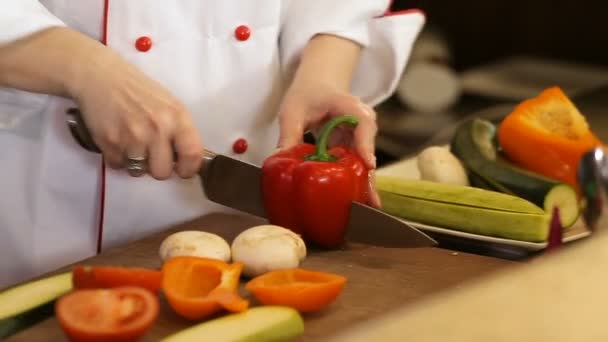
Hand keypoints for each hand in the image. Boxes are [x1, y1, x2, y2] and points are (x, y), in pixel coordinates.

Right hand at [69, 46, 203, 179]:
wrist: (100, 76)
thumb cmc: (138, 90)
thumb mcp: (169, 103)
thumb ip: (180, 130)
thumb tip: (187, 159)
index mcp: (177, 117)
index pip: (192, 154)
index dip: (188, 168)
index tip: (182, 170)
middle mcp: (157, 128)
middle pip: (162, 172)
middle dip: (157, 167)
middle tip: (151, 154)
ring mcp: (132, 137)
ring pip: (139, 171)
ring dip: (136, 163)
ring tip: (132, 144)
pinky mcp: (110, 142)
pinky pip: (118, 165)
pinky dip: (117, 157)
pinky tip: (117, 140)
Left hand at [277, 81, 381, 207]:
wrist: (319, 84)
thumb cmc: (308, 92)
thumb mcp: (293, 110)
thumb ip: (289, 134)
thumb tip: (278, 161)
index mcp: (350, 107)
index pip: (364, 123)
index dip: (367, 144)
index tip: (368, 164)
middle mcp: (361, 124)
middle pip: (368, 151)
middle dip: (369, 178)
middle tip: (370, 203)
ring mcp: (359, 138)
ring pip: (364, 164)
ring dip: (364, 186)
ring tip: (366, 211)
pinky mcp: (352, 149)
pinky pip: (355, 167)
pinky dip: (354, 184)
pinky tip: (355, 205)